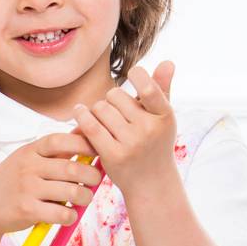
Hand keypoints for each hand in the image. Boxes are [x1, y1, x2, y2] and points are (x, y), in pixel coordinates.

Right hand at [0, 132, 103, 239]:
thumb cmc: (12, 183)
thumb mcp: (26, 159)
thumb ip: (52, 151)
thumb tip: (84, 133)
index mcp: (29, 151)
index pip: (60, 140)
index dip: (83, 144)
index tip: (96, 151)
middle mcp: (28, 168)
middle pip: (71, 168)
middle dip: (91, 175)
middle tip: (96, 180)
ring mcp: (27, 189)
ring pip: (71, 192)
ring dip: (86, 197)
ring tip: (85, 198)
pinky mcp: (28, 211)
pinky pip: (61, 213)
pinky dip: (71, 216)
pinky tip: (69, 215)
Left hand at [72, 61, 176, 197]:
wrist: (151, 184)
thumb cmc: (156, 144)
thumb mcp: (163, 118)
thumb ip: (163, 89)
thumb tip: (168, 61)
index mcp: (164, 116)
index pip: (148, 87)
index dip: (137, 75)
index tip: (132, 75)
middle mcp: (149, 130)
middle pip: (115, 95)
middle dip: (111, 100)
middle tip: (116, 112)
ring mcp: (131, 143)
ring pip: (101, 109)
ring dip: (97, 111)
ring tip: (105, 120)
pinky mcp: (113, 155)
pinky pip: (91, 126)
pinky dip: (82, 116)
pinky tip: (78, 111)